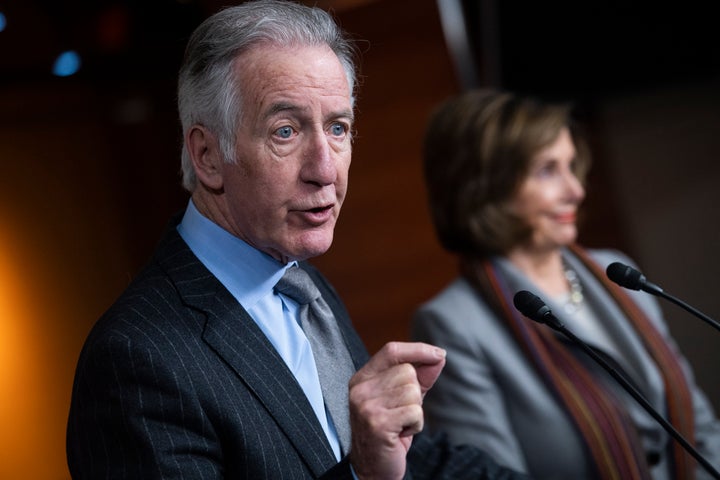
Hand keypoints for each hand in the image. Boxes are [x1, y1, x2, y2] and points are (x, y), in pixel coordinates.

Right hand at [348, 341, 445, 479]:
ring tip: (400, 424)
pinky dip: (416, 424)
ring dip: (415, 411)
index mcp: (363, 378)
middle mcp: (360, 389)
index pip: (392, 351)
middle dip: (415, 393)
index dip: (418, 349)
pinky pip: (415, 412)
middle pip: (407, 372)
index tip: (439, 354)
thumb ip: (420, 376)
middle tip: (401, 413)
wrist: (372, 468)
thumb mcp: (403, 399)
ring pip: (413, 392)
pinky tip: (401, 433)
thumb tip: (438, 356)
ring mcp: (367, 405)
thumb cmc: (389, 432)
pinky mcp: (378, 422)